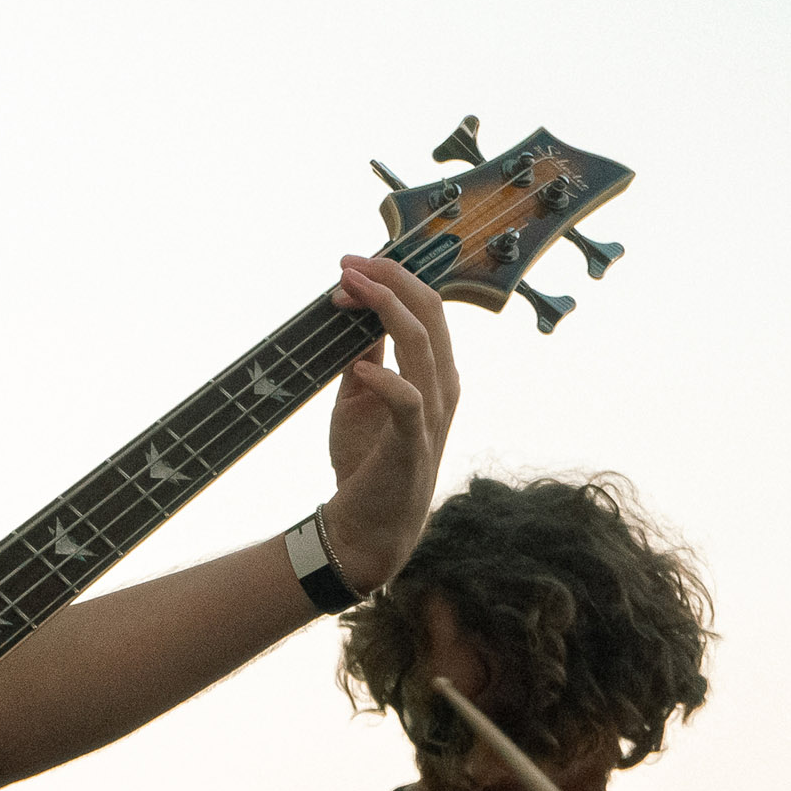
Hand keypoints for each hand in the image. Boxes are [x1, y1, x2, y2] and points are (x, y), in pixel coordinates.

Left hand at [321, 255, 460, 588]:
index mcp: (433, 373)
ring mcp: (432, 415)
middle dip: (390, 279)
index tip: (349, 266)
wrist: (365, 529)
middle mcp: (442, 387)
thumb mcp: (360, 401)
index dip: (390, 280)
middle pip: (431, 313)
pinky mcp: (414, 444)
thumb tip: (354, 317)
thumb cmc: (365, 464)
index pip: (424, 309)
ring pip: (423, 344)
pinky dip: (385, 378)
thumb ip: (364, 360)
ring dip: (385, 308)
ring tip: (348, 289)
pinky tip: (360, 365)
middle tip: (349, 262)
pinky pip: (408, 401)